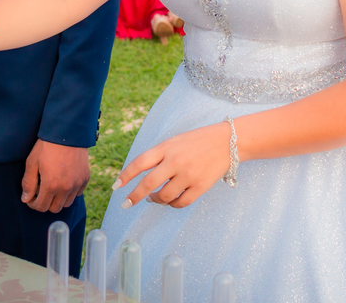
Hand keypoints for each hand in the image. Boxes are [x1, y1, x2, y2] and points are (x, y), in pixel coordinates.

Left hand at [21, 140, 89, 212]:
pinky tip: (64, 181)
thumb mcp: (32, 163)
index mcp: (51, 185)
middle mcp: (66, 188)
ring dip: (58, 199)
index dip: (33, 204)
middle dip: (45, 203)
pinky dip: (70, 192)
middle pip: (55, 208)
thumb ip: (28, 183)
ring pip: (67, 203)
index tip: (31, 198)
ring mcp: (77, 184)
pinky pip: (77, 193)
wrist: (67, 131)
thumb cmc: (47, 146)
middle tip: (41, 192)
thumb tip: (26, 199)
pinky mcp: (85, 178)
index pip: (41, 207)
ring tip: (53, 187)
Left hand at [114, 122, 230, 209]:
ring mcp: (189, 175)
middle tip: (126, 204)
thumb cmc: (198, 141)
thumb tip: (141, 176)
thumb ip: (159, 156)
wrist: (229, 142)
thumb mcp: (175, 141)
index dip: (125, 175)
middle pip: (148, 183)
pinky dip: (172, 204)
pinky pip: (181, 202)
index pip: (140, 163)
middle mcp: (176, 161)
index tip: (116, 186)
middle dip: (134, 196)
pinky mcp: (201, 187)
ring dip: (155, 200)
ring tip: (153, 198)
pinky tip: (170, 201)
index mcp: (167, 148)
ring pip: (164, 196)